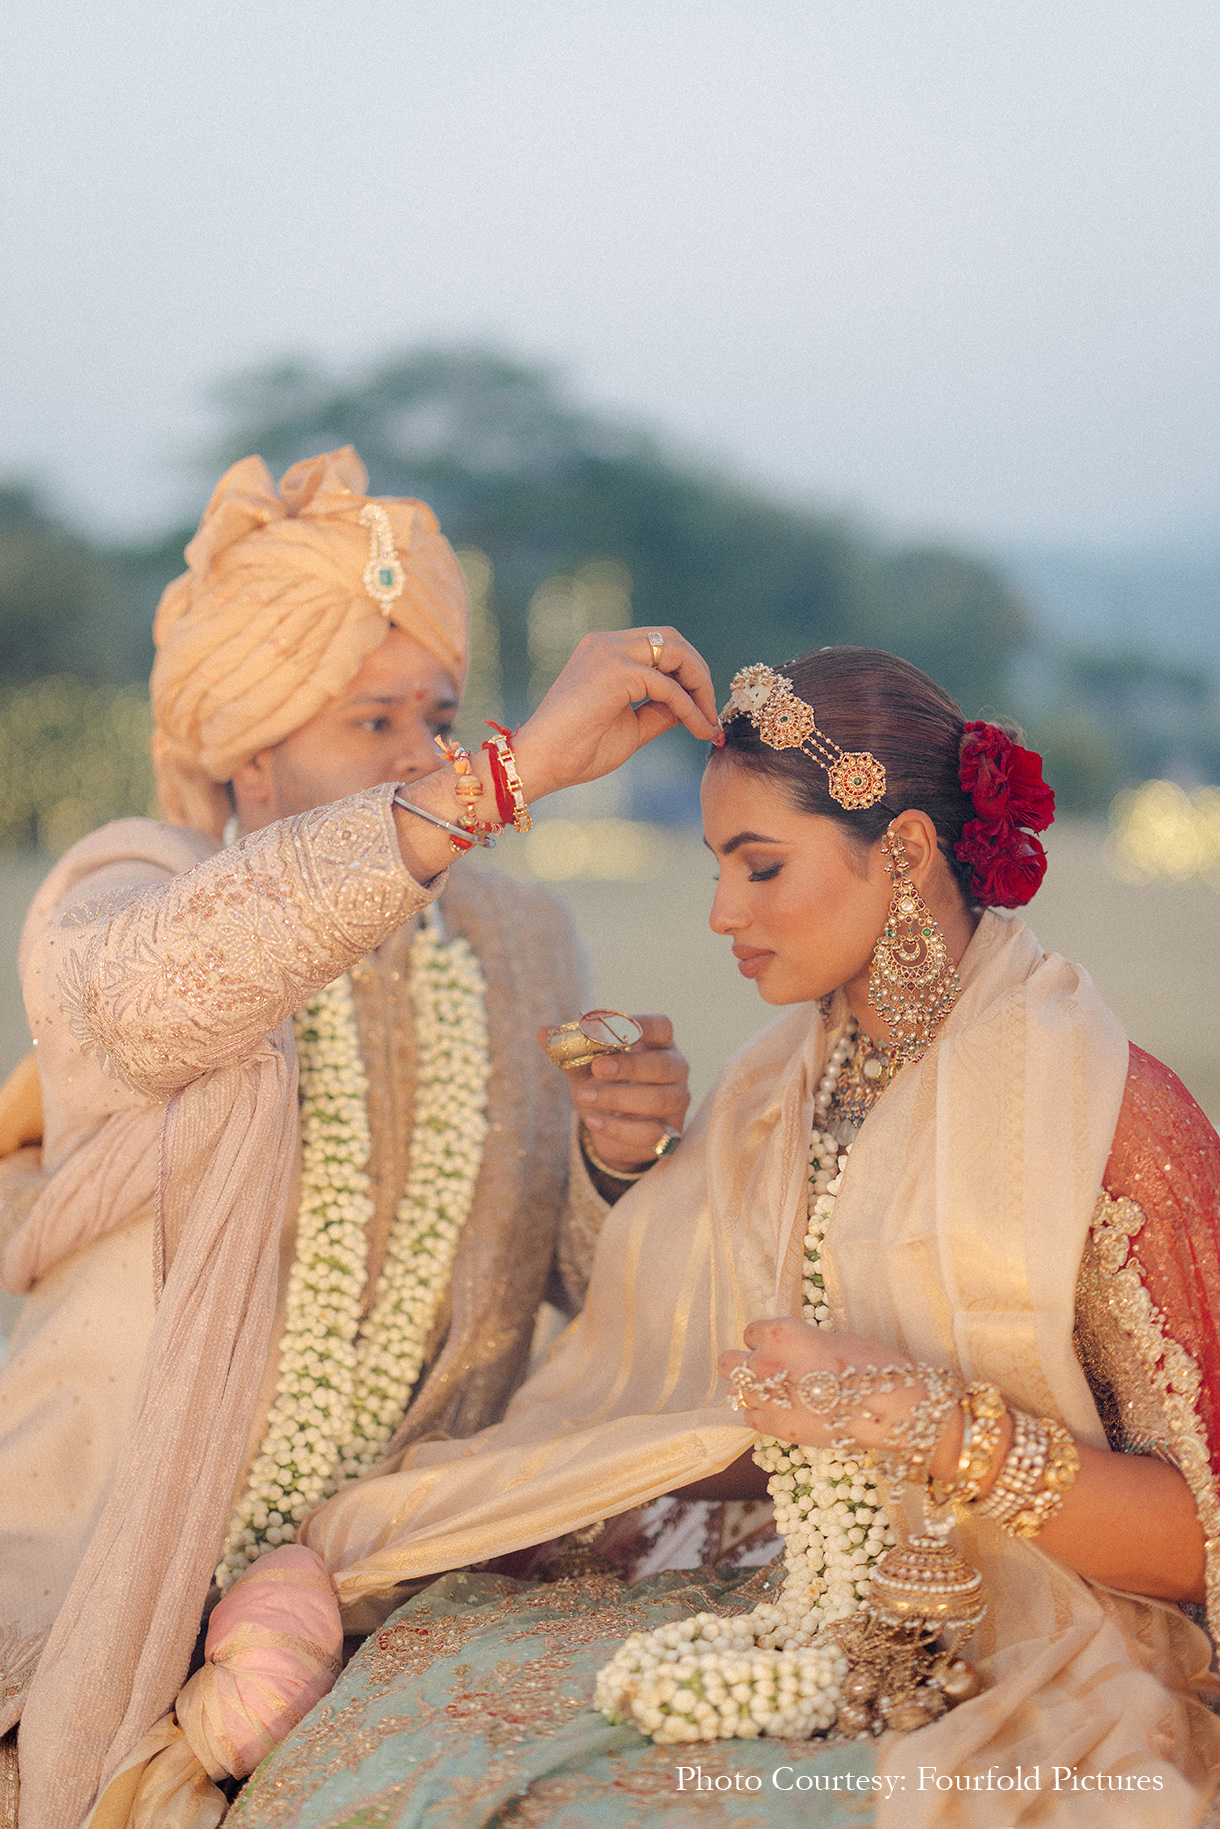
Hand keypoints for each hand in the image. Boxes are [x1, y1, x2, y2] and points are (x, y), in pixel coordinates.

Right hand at [512, 629, 721, 801]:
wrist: (541, 764)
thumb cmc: (578, 750)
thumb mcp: (632, 726)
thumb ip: (661, 710)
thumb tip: (694, 706)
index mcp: (605, 650)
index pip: (661, 644)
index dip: (689, 674)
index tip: (704, 711)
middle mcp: (607, 643)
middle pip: (674, 640)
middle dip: (700, 675)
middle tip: (712, 713)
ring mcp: (610, 652)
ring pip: (677, 654)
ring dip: (701, 688)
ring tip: (709, 723)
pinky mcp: (616, 671)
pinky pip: (668, 687)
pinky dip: (690, 709)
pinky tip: (700, 730)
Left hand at [552, 1014, 689, 1174]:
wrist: (611, 1128)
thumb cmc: (604, 1086)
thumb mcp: (585, 1068)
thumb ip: (570, 1050)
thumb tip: (543, 1031)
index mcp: (657, 1044)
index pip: (661, 1027)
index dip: (643, 1025)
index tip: (615, 1028)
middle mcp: (674, 1069)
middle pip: (663, 1064)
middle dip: (629, 1065)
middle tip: (597, 1067)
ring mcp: (676, 1101)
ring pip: (658, 1099)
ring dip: (619, 1097)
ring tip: (585, 1096)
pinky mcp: (669, 1132)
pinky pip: (650, 1132)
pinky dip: (619, 1128)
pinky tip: (594, 1121)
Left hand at [718, 1318, 960, 1472]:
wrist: (889, 1409)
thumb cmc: (871, 1367)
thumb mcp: (832, 1339)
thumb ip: (800, 1343)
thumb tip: (790, 1351)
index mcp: (780, 1332)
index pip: (751, 1332)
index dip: (765, 1341)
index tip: (780, 1349)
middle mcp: (765, 1362)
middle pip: (729, 1362)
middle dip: (745, 1364)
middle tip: (768, 1372)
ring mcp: (766, 1397)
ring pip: (736, 1391)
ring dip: (752, 1391)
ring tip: (777, 1395)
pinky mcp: (774, 1428)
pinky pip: (751, 1418)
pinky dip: (762, 1415)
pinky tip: (784, 1413)